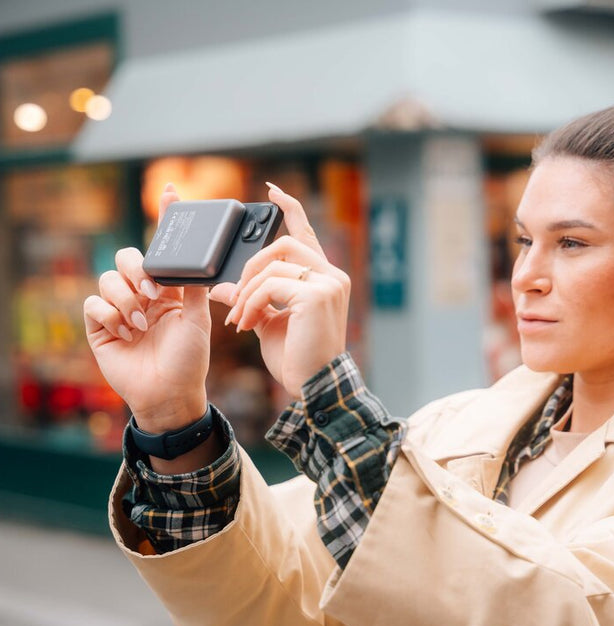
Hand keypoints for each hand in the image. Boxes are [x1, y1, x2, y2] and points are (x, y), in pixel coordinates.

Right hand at [83, 185, 211, 431]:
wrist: (169, 392)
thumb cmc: (189, 359)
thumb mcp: (198, 320)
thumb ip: (194, 287)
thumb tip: (203, 258)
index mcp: (168, 288)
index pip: (163, 248)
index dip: (166, 218)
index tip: (171, 191)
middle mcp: (142, 293)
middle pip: (127, 257)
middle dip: (137, 271)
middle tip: (154, 293)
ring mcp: (119, 309)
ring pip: (108, 279)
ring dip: (127, 300)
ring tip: (143, 323)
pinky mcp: (99, 326)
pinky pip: (94, 304)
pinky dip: (112, 316)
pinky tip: (127, 334)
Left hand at [210, 184, 350, 397]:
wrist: (313, 386)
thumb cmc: (297, 358)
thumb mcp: (268, 321)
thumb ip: (251, 298)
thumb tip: (220, 286)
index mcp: (325, 278)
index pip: (306, 234)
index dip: (289, 208)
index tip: (272, 191)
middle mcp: (332, 275)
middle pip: (283, 245)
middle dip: (251, 266)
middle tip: (235, 296)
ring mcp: (328, 283)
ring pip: (273, 265)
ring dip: (247, 292)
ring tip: (239, 318)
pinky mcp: (317, 295)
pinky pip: (271, 285)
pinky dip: (252, 303)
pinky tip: (247, 324)